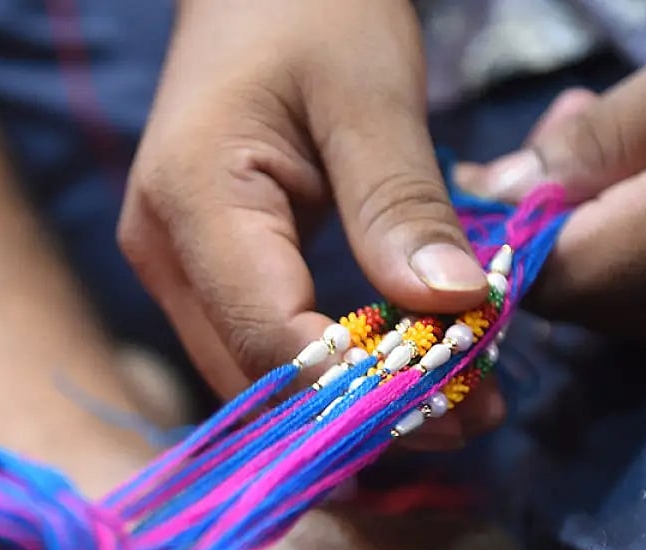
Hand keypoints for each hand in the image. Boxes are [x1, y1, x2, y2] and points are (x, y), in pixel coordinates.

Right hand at [118, 0, 503, 448]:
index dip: (364, 383)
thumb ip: (400, 202)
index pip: (269, 335)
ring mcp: (178, 267)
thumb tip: (452, 306)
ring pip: (262, 372)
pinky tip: (410, 366)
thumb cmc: (311, 10)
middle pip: (260, 373)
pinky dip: (342, 364)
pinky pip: (269, 341)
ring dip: (358, 396)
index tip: (465, 397)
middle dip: (367, 406)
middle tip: (480, 414)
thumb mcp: (370, 94)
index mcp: (192, 201)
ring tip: (463, 399)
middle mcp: (165, 252)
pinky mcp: (209, 270)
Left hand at [456, 0, 645, 341]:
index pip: (555, 282)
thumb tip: (509, 185)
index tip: (489, 192)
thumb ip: (604, 137)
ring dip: (600, 250)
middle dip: (550, 242)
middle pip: (587, 310)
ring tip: (617, 154)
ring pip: (634, 315)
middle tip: (558, 148)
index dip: (506, 246)